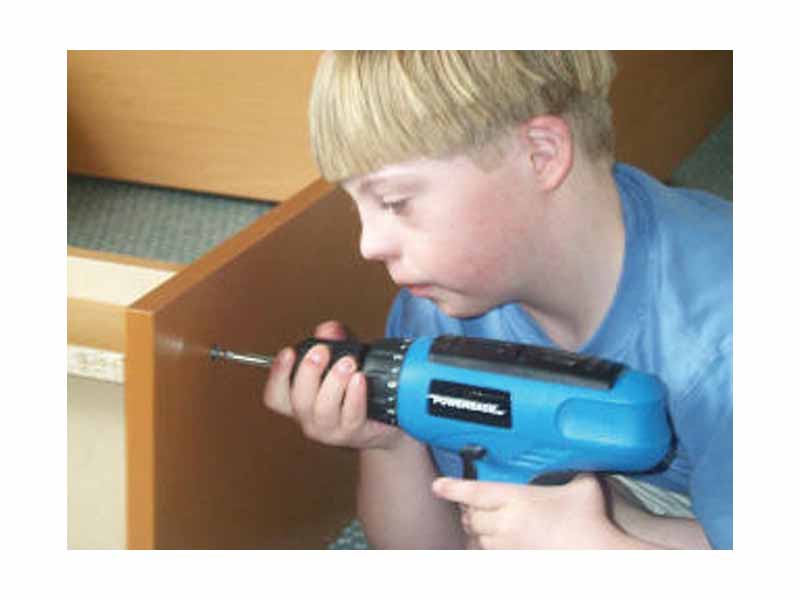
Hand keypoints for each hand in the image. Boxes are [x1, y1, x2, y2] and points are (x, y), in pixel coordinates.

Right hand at [262, 321, 403, 450]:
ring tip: (347, 362)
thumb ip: (334, 342)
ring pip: (323, 409)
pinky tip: (359, 379)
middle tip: (321, 351)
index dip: (278, 374)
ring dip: (334, 382)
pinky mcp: (353, 432)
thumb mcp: (342, 360)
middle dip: (308, 372)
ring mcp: (330, 429)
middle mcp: (309, 418)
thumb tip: (328, 329)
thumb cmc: (355, 389)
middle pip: (299, 401)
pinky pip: (351, 416)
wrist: (382, 419)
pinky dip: (355, 397)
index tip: (288, 352)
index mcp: (298, 402)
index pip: (276, 395)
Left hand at [432, 474, 626, 548]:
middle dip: (469, 509)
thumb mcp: (581, 486)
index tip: (438, 485)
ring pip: (477, 537)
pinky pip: (488, 555)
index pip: (474, 491)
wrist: (598, 556)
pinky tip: (496, 543)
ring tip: (485, 522)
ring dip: (477, 529)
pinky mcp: (514, 563)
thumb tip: (573, 458)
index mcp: (518, 499)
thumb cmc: (590, 524)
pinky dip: (486, 547)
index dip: (452, 487)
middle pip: (471, 516)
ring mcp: (508, 547)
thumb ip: (570, 469)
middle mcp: (507, 523)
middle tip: (473, 503)